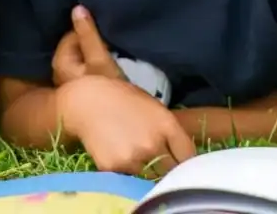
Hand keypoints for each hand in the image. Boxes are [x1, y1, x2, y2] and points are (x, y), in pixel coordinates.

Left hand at [52, 5, 125, 86]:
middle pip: (75, 45)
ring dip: (94, 52)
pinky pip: (85, 65)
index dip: (89, 32)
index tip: (106, 36)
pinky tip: (107, 65)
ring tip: (110, 52)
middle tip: (109, 44)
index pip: (71, 35)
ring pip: (81, 55)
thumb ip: (88, 33)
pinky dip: (94, 62)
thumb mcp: (99, 58)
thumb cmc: (105, 89)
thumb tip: (77, 8)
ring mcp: (69, 80)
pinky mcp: (80, 85)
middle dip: (90, 41)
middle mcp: (58, 71)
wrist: (114, 119)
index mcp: (59, 63)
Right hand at [58, 75, 194, 176]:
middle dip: (168, 168)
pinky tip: (120, 154)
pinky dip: (128, 171)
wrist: (87, 102)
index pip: (188, 156)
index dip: (186, 160)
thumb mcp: (154, 108)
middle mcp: (152, 144)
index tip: (180, 160)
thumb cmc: (123, 99)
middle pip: (171, 171)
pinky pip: (129, 178)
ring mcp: (133, 158)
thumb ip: (170, 131)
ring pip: (150, 177)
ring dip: (147, 171)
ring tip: (136, 154)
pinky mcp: (114, 168)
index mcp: (166, 125)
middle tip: (159, 161)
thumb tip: (182, 153)